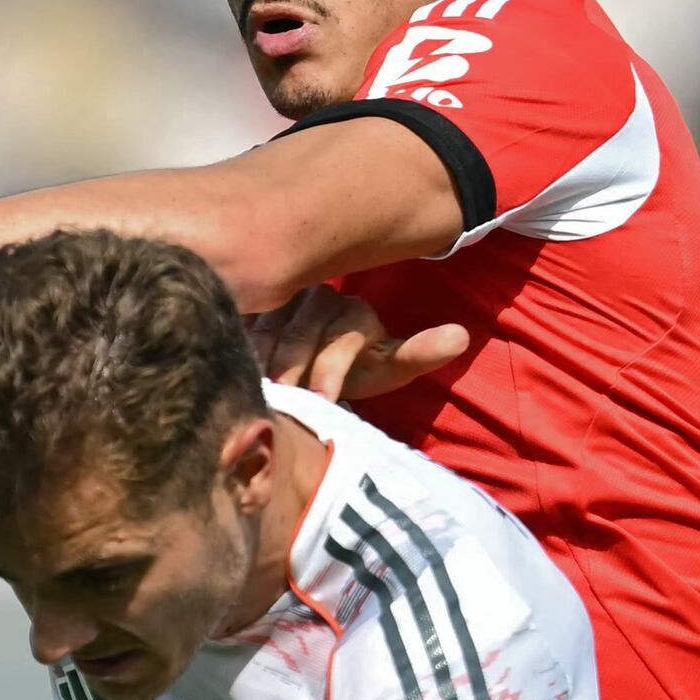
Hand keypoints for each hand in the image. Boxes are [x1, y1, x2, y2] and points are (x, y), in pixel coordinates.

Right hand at [252, 284, 470, 403]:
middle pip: (303, 334)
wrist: (311, 375)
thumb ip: (419, 353)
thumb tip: (461, 335)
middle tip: (284, 401)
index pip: (344, 336)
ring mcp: (283, 302)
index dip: (331, 369)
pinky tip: (238, 372)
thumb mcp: (387, 369)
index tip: (321, 401)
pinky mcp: (252, 308)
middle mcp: (320, 298)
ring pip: (269, 330)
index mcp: (356, 313)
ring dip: (263, 362)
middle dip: (293, 371)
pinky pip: (244, 326)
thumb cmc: (356, 373)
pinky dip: (240, 349)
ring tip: (259, 392)